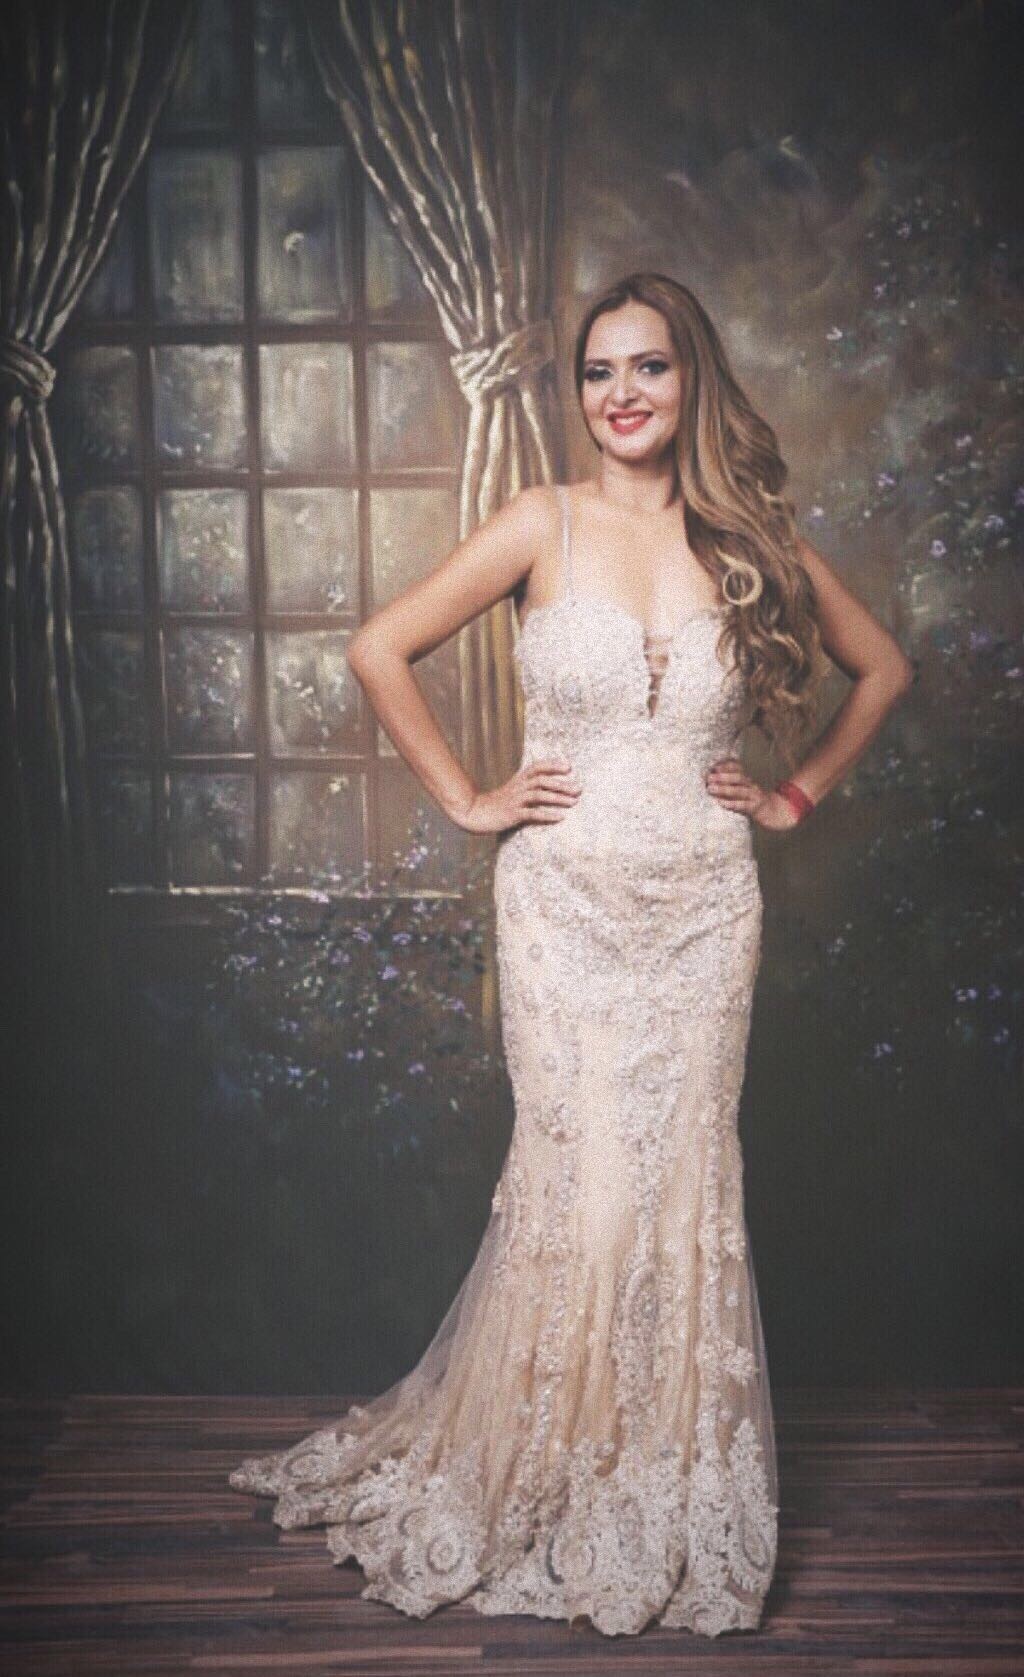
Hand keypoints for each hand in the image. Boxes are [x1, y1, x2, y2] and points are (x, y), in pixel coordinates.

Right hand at [449, 758, 581, 833]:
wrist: (475, 813)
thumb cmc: (497, 802)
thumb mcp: (513, 789)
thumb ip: (528, 784)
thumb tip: (549, 783)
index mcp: (519, 779)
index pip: (538, 767)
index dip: (553, 765)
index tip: (569, 767)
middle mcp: (518, 787)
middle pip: (542, 780)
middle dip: (562, 784)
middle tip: (579, 789)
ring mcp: (515, 800)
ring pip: (539, 795)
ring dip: (558, 798)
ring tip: (574, 802)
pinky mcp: (513, 814)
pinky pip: (532, 814)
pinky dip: (547, 815)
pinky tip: (560, 817)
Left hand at [704, 757, 800, 830]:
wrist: (771, 811)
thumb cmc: (750, 800)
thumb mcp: (741, 789)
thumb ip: (728, 784)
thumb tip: (708, 780)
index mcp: (746, 778)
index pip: (737, 767)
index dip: (726, 765)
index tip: (714, 766)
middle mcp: (750, 784)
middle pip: (738, 777)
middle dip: (722, 776)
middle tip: (709, 778)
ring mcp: (754, 795)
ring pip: (740, 790)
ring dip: (724, 789)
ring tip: (711, 789)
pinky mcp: (755, 807)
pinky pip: (743, 805)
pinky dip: (731, 804)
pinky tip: (721, 803)